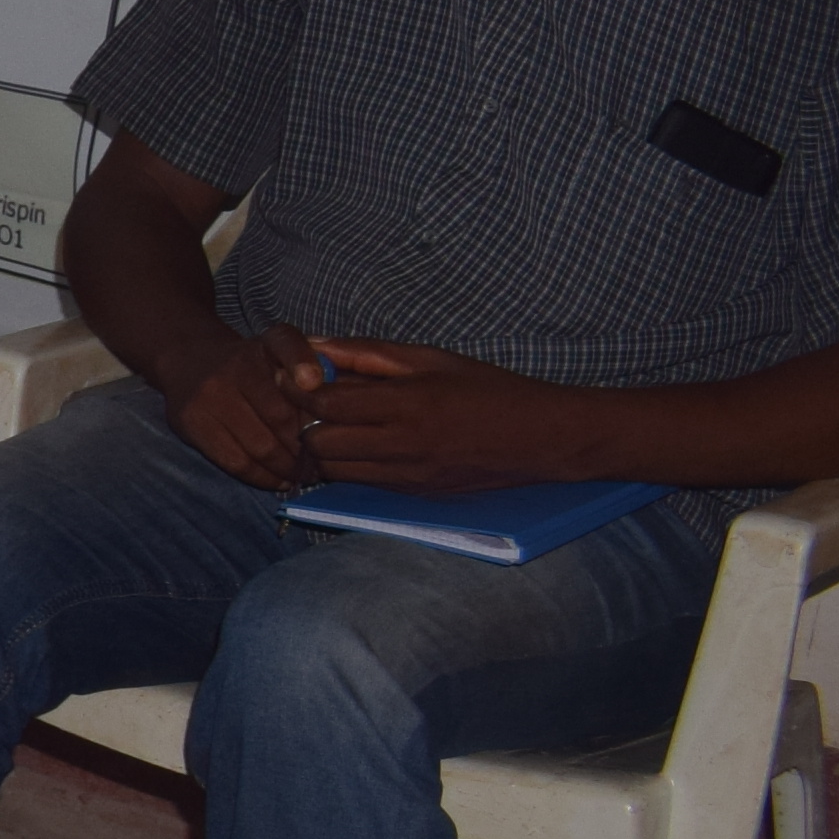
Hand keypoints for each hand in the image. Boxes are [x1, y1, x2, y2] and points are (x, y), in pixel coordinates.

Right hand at [148, 324, 334, 489]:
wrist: (189, 361)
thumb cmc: (252, 364)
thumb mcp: (283, 348)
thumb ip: (312, 364)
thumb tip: (329, 399)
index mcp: (265, 343)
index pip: (288, 349)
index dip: (304, 369)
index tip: (317, 389)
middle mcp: (233, 365)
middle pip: (281, 417)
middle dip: (307, 447)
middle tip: (321, 464)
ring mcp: (208, 395)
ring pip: (260, 446)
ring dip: (288, 468)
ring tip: (302, 475)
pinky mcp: (191, 421)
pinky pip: (235, 461)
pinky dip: (263, 478)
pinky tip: (278, 480)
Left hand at [277, 341, 588, 496]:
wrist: (541, 439)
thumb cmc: (487, 389)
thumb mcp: (431, 359)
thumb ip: (368, 353)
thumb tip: (315, 343)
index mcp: (407, 405)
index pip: (326, 404)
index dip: (302, 390)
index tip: (297, 378)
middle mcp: (402, 446)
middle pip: (319, 444)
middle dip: (307, 424)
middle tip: (316, 406)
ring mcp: (407, 476)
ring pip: (333, 471)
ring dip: (326, 450)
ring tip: (340, 426)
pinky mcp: (413, 495)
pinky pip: (361, 484)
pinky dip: (351, 466)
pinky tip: (365, 445)